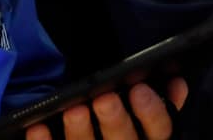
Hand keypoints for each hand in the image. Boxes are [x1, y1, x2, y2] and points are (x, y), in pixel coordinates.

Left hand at [24, 78, 187, 139]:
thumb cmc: (124, 132)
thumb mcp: (149, 122)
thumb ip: (163, 103)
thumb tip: (175, 82)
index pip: (159, 130)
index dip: (152, 112)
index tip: (139, 89)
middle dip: (115, 120)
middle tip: (104, 98)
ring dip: (80, 131)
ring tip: (73, 109)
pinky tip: (37, 127)